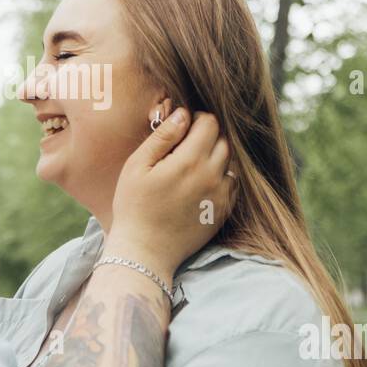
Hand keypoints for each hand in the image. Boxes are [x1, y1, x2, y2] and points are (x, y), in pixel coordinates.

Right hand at [107, 107, 235, 277]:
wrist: (145, 251)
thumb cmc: (134, 207)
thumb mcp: (137, 166)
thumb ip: (162, 137)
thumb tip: (183, 114)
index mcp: (189, 161)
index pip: (209, 123)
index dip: (197, 119)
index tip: (182, 127)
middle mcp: (211, 176)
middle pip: (223, 141)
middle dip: (207, 136)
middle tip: (185, 146)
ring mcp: (221, 196)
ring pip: (229, 162)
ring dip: (215, 156)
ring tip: (191, 165)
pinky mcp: (223, 212)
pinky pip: (232, 184)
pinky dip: (221, 177)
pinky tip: (199, 184)